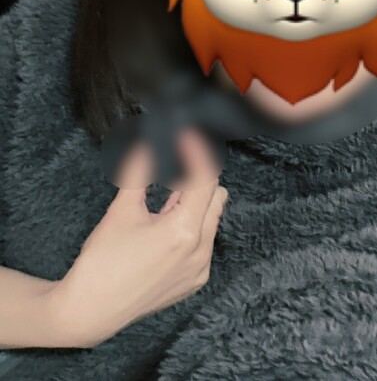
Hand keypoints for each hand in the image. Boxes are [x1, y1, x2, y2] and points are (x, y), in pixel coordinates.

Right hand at [47, 130, 227, 347]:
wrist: (91, 310)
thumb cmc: (103, 261)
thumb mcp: (122, 211)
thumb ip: (140, 173)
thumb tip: (148, 145)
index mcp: (185, 231)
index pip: (205, 178)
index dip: (197, 152)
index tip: (188, 136)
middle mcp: (201, 250)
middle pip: (216, 196)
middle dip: (199, 177)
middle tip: (175, 166)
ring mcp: (200, 268)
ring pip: (212, 219)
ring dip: (196, 202)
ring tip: (169, 196)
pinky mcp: (195, 280)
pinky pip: (205, 242)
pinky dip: (193, 226)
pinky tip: (168, 224)